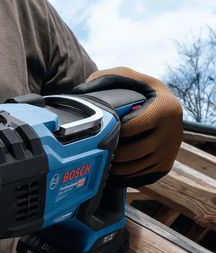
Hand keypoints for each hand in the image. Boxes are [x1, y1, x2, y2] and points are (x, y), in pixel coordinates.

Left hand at [73, 67, 182, 187]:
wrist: (163, 103)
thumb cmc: (137, 89)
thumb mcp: (126, 77)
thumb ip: (105, 78)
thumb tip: (80, 94)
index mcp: (165, 108)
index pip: (130, 128)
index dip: (111, 131)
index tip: (99, 131)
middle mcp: (173, 131)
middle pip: (132, 152)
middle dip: (111, 153)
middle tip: (95, 150)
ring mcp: (171, 150)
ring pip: (135, 167)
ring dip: (115, 167)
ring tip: (101, 160)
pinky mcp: (166, 164)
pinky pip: (141, 175)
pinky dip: (124, 175)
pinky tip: (112, 167)